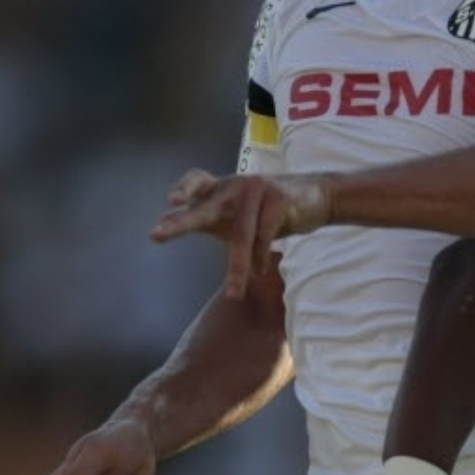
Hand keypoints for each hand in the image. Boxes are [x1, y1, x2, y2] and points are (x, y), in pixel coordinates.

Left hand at [150, 170, 331, 297]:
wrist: (318, 197)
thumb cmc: (267, 208)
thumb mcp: (233, 212)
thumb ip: (203, 215)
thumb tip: (162, 221)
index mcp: (221, 187)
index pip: (196, 181)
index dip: (184, 189)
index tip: (171, 203)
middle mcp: (236, 185)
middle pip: (206, 208)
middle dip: (181, 224)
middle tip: (156, 235)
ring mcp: (258, 189)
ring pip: (241, 235)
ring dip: (238, 269)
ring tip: (234, 294)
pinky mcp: (280, 198)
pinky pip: (265, 236)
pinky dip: (261, 258)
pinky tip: (260, 272)